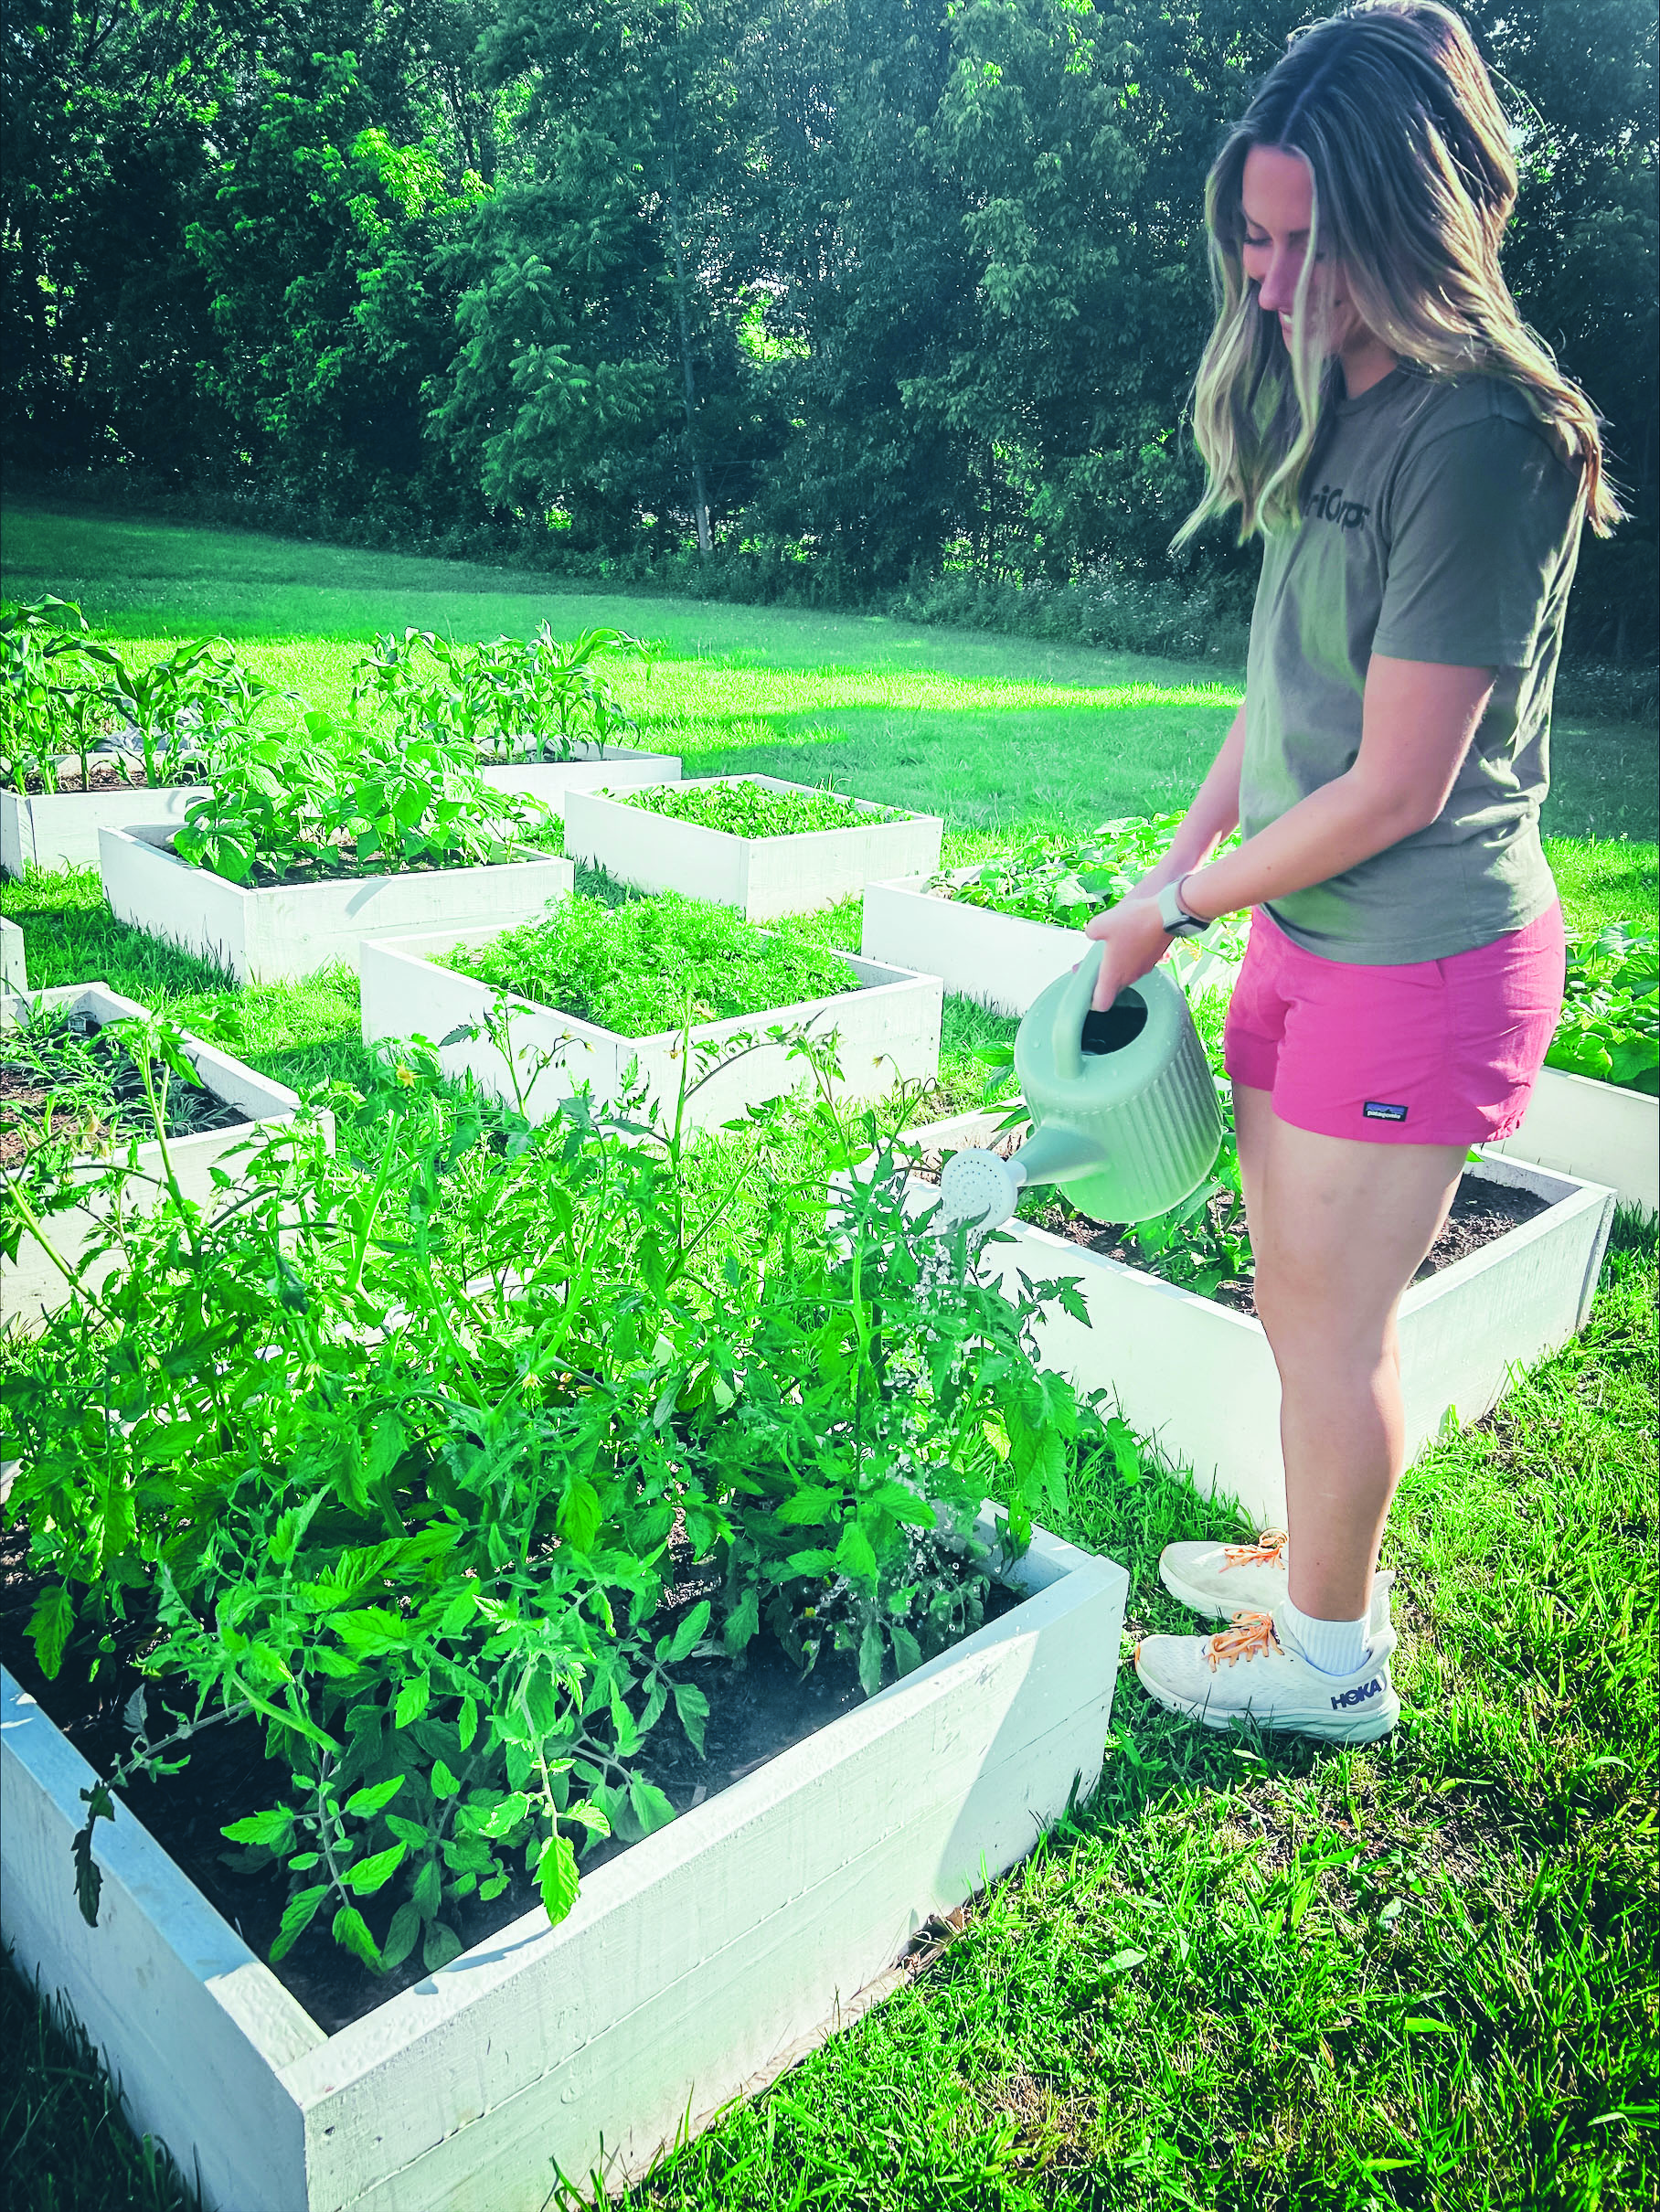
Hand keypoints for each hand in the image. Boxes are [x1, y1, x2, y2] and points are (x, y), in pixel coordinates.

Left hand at [1082, 895, 1172, 1010]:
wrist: (1167, 913)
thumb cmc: (1135, 921)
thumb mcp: (1099, 923)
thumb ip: (1090, 933)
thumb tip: (1093, 934)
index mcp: (1114, 975)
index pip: (1101, 1003)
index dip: (1091, 1000)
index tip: (1086, 989)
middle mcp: (1130, 976)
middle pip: (1112, 987)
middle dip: (1101, 977)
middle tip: (1093, 962)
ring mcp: (1143, 969)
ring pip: (1125, 973)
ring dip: (1117, 963)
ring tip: (1111, 944)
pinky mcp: (1153, 958)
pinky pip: (1136, 962)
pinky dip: (1130, 955)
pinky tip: (1128, 937)